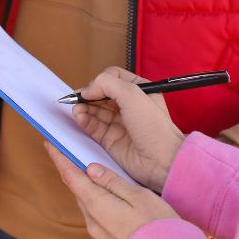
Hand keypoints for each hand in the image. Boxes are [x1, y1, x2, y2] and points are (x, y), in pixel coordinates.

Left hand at [46, 144, 179, 238]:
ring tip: (90, 175)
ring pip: (87, 205)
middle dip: (73, 172)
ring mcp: (98, 235)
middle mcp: (92, 221)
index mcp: (97, 205)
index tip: (49, 144)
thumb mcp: (139, 196)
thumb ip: (113, 182)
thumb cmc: (158, 226)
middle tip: (70, 154)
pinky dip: (97, 204)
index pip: (71, 177)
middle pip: (78, 190)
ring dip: (86, 189)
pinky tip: (108, 200)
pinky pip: (97, 218)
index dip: (59, 159)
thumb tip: (91, 170)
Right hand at [72, 67, 184, 192]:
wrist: (161, 161)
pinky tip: (79, 118)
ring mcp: (119, 123)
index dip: (100, 81)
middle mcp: (128, 105)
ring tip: (77, 110)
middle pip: (100, 94)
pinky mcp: (110, 139)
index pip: (112, 78)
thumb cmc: (155, 128)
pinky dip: (83, 120)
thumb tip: (86, 90)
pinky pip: (92, 126)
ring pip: (94, 110)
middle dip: (87, 95)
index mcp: (138, 90)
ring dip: (83, 108)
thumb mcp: (132, 94)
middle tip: (77, 99)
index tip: (92, 89)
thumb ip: (107, 83)